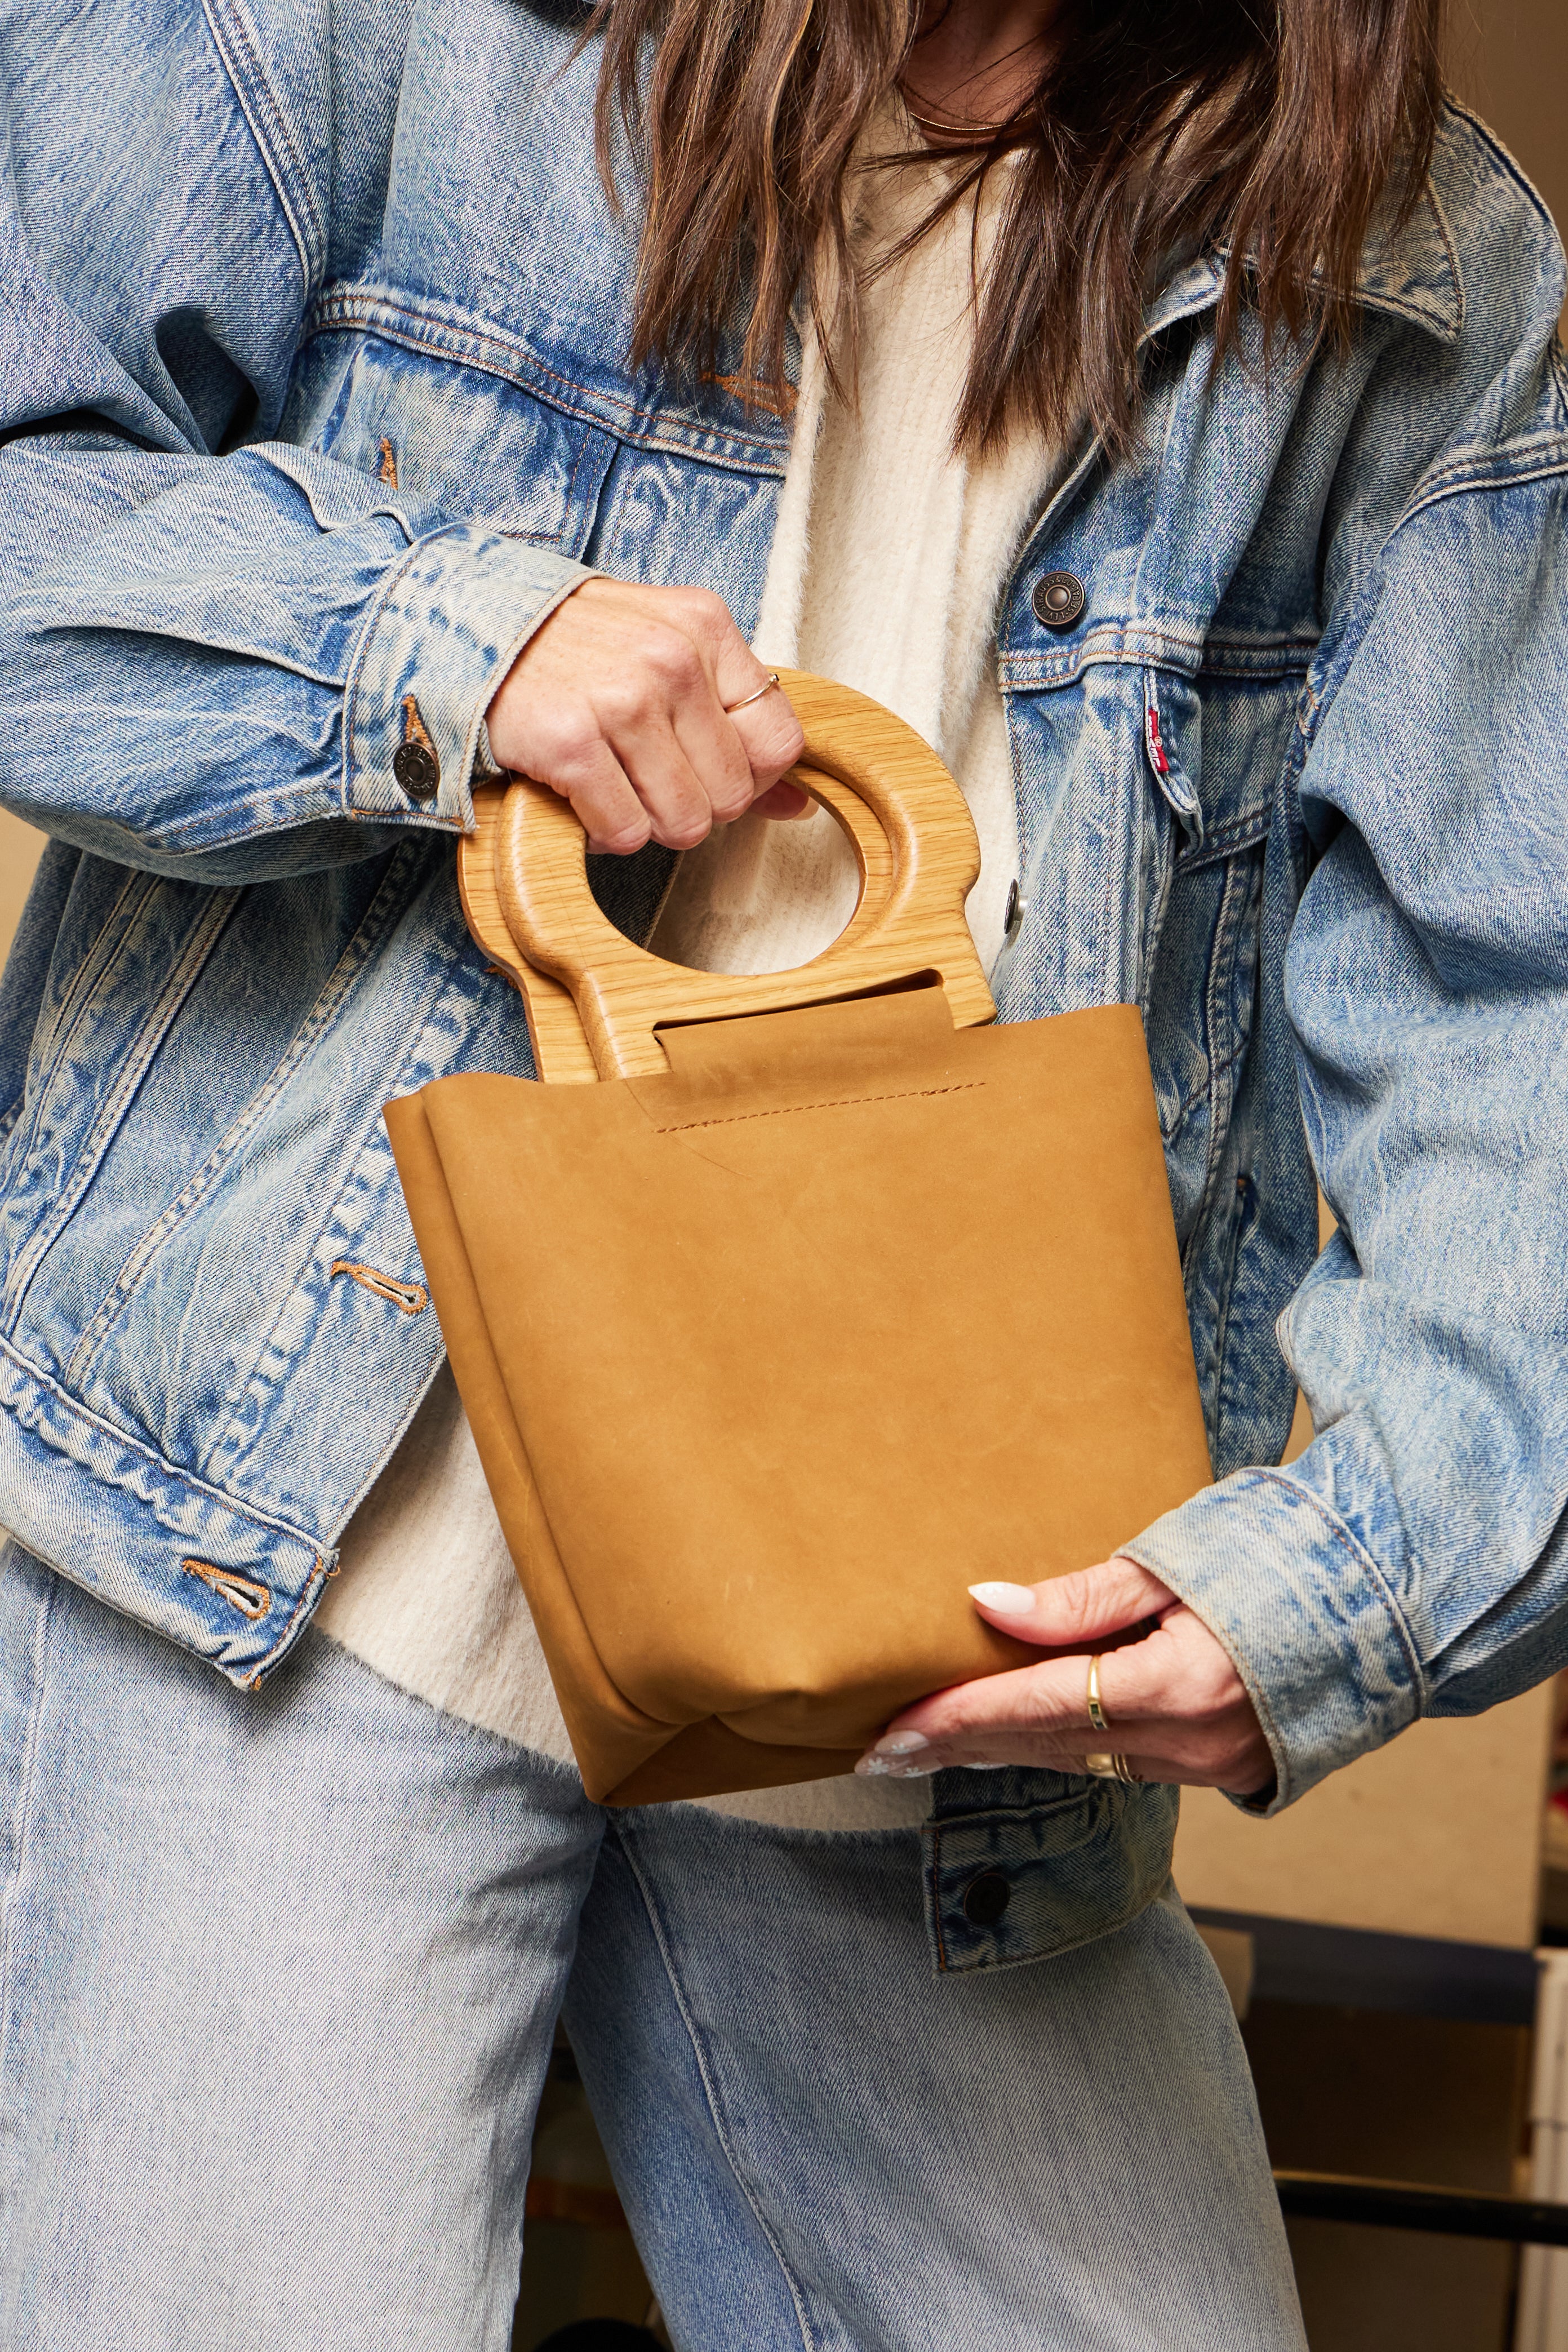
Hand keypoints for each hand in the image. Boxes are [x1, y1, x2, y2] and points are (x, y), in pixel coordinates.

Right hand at [486, 578, 810, 853]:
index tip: (708, 771)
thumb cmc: (573, 647)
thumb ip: (732, 723)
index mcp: (704, 626)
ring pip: (682, 823)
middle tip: (645, 778)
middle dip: (692, 806)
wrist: (467, 630)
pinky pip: (624, 832)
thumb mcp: (664, 654)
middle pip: (732, 795)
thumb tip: (798, 803)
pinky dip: (602, 831)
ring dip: (646, 822)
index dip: (751, 779)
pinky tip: (581, 795)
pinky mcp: (570, 740)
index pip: (780, 740)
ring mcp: (621, 698)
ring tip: (612, 784)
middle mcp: (670, 658)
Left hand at [856, 1556, 1273, 1795]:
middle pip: (1049, 1746)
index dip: (957, 1719)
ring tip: (932, 1747)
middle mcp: (1192, 1741)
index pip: (1038, 1707)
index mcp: (1178, 1683)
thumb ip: (1080, 1596)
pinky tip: (1020, 1741)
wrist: (1391, 1590)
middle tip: (883, 1750)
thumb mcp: (1175, 1557)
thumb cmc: (1285, 1550)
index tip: (892, 1730)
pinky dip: (1064, 1750)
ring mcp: (1213, 1764)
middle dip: (963, 1748)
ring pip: (1083, 1762)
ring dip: (1006, 1753)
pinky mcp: (1228, 1768)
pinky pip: (1124, 1764)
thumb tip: (986, 1605)